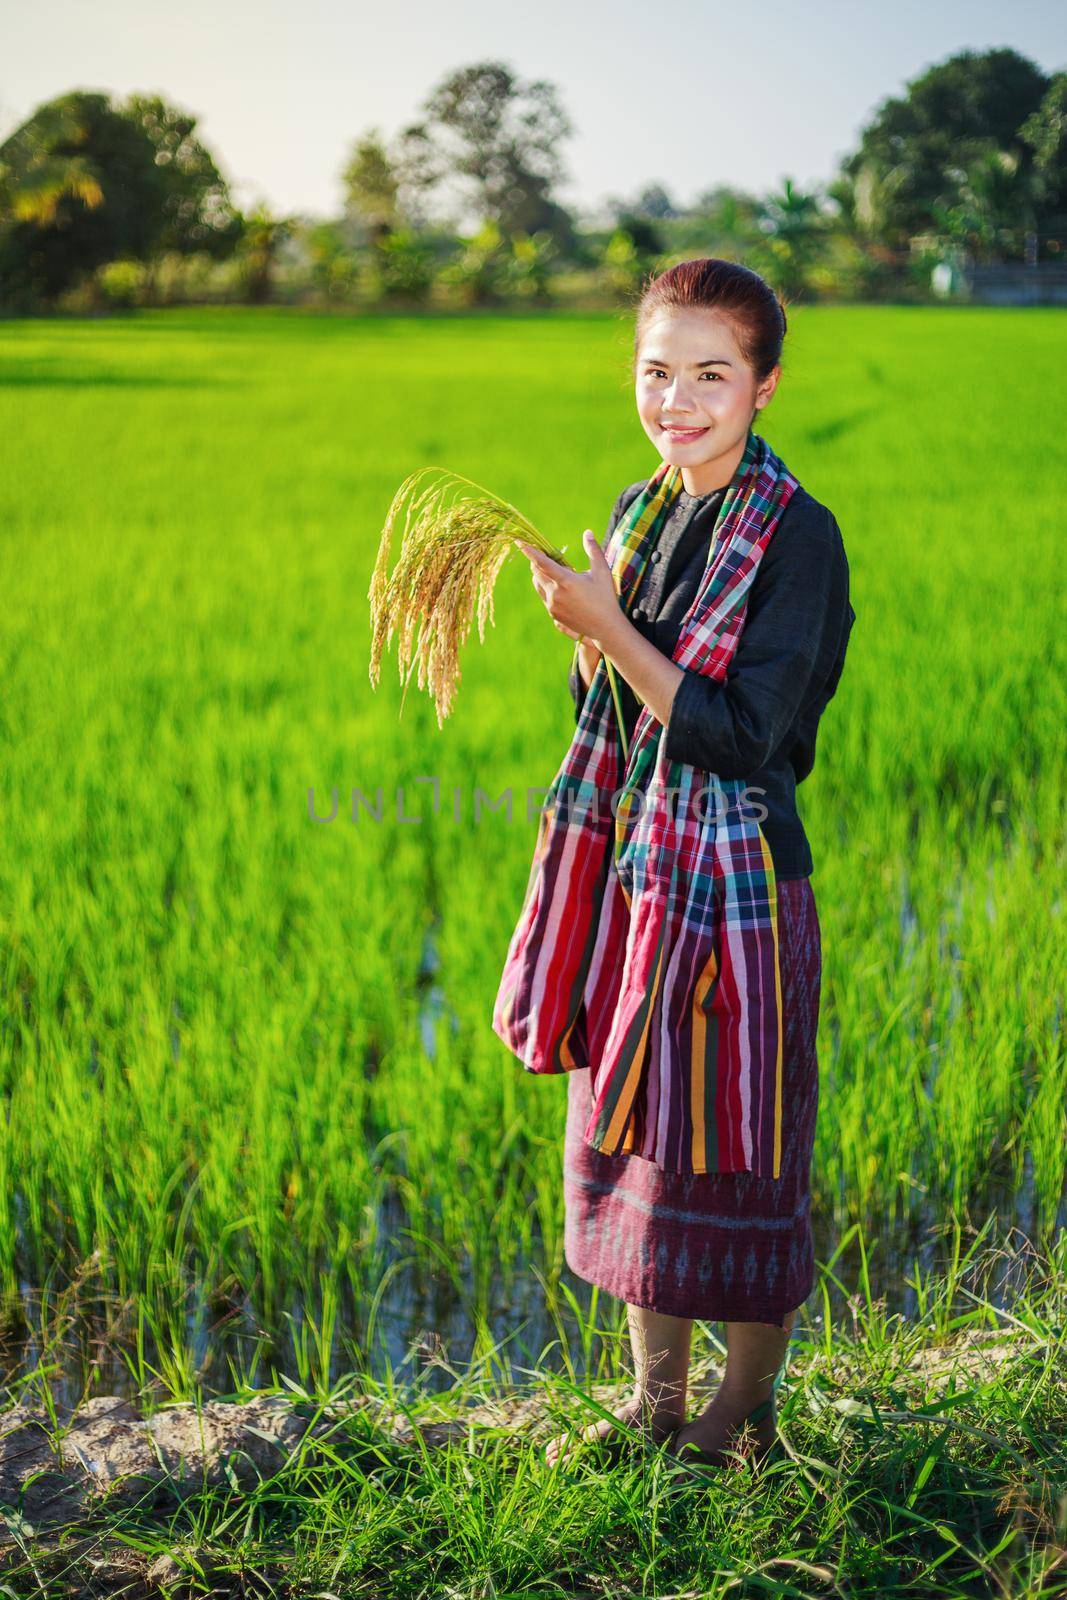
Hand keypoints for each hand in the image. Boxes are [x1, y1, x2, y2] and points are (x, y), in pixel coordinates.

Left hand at [517, 531, 621, 648]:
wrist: (605, 627)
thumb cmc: (605, 597)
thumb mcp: (602, 571)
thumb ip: (593, 550)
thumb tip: (587, 532)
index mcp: (566, 581)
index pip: (542, 563)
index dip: (530, 551)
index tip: (519, 542)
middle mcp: (556, 593)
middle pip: (537, 571)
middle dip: (539, 561)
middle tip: (551, 556)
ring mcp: (552, 605)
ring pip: (537, 583)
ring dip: (541, 573)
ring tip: (557, 571)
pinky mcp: (552, 613)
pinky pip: (543, 595)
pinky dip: (546, 586)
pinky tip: (559, 586)